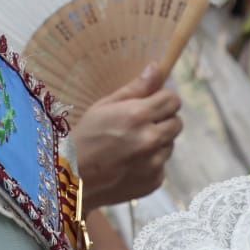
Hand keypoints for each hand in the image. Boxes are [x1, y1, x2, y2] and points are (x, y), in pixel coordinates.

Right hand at [73, 64, 182, 208]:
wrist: (73, 178)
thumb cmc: (85, 136)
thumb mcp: (104, 106)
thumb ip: (136, 88)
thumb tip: (157, 68)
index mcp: (138, 115)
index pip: (172, 100)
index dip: (163, 99)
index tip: (153, 102)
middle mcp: (151, 139)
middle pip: (177, 122)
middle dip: (164, 120)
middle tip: (141, 124)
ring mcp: (154, 163)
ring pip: (170, 144)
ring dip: (158, 142)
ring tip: (132, 145)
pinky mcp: (155, 181)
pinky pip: (162, 165)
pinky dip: (151, 162)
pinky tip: (130, 162)